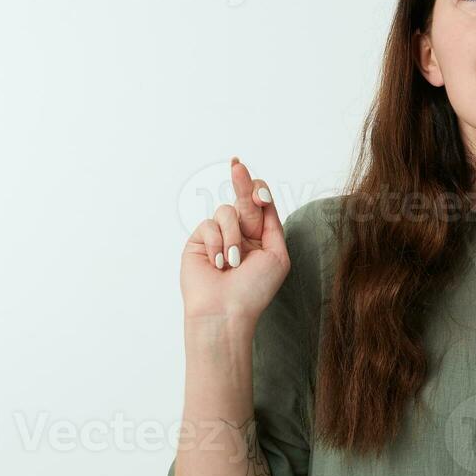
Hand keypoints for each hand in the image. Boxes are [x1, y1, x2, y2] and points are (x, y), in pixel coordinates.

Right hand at [180, 157, 289, 322]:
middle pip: (242, 198)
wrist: (226, 311)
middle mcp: (239, 234)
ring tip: (232, 263)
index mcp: (261, 237)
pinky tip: (218, 265)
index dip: (260, 192)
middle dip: (242, 181)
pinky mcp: (199, 241)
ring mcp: (218, 237)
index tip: (259, 191)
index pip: (260, 206)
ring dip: (232, 237)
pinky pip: (209, 225)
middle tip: (237, 164)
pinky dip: (216, 244)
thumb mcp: (276, 254)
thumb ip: (272, 223)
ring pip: (226, 211)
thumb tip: (260, 195)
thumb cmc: (254, 289)